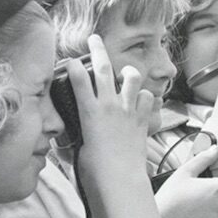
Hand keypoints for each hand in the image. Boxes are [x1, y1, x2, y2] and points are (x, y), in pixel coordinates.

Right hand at [72, 36, 153, 182]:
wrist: (121, 178)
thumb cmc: (96, 169)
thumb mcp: (79, 150)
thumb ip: (77, 137)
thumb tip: (72, 136)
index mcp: (89, 112)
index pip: (78, 79)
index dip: (73, 65)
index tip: (71, 60)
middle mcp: (109, 105)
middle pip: (103, 67)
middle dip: (97, 48)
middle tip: (95, 39)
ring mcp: (128, 110)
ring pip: (131, 76)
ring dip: (127, 72)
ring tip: (124, 73)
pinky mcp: (142, 118)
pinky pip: (146, 97)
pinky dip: (143, 96)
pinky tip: (138, 101)